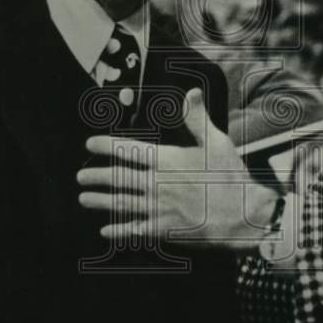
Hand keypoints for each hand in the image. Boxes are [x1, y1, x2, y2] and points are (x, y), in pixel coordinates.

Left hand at [79, 88, 279, 250]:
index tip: (90, 144)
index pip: (129, 150)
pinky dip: (118, 230)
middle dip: (96, 176)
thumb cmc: (230, 177)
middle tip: (80, 176)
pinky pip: (134, 230)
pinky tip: (105, 230)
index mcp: (167, 160)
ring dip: (100, 201)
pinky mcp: (164, 230)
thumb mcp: (217, 142)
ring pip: (121, 203)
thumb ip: (198, 118)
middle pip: (118, 178)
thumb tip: (191, 93)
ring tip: (84, 198)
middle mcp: (157, 184)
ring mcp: (158, 208)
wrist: (242, 215)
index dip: (106, 146)